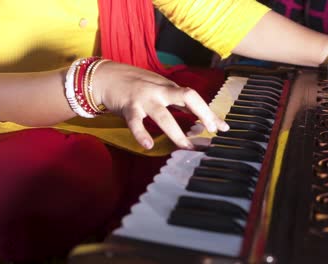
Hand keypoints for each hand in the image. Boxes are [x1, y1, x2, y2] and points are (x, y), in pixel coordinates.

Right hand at [92, 61, 228, 149]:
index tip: (223, 127)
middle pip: (187, 97)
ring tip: (186, 146)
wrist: (105, 76)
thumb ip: (178, 104)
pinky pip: (135, 122)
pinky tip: (148, 145)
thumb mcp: (159, 90)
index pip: (195, 98)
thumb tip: (199, 124)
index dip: (209, 112)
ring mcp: (144, 98)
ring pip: (163, 115)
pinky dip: (141, 134)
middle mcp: (160, 91)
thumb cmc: (136, 85)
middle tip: (211, 131)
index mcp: (169, 88)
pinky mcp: (128, 107)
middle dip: (202, 113)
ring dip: (176, 132)